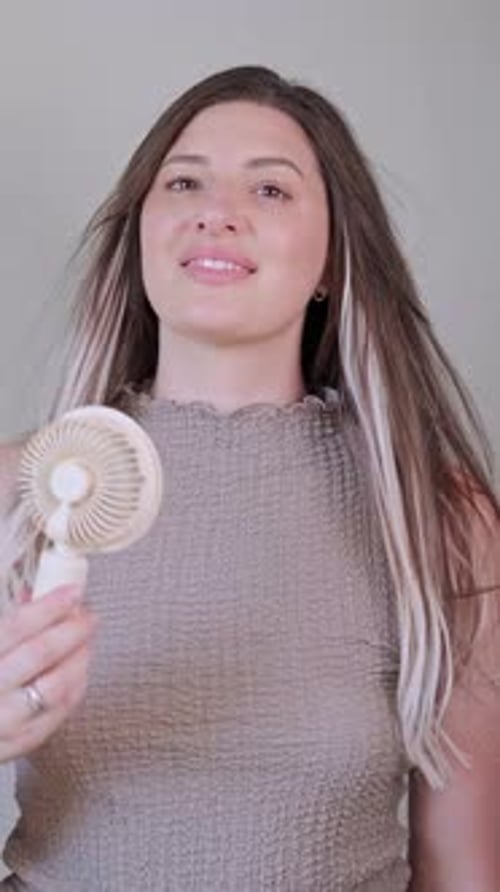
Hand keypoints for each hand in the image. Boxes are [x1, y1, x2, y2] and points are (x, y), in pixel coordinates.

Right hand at [0, 585, 97, 762]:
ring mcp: (4, 721)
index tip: (73, 592)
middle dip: (71, 630)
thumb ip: (7, 625)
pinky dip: (75, 688)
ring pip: (55, 686)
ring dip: (78, 659)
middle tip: (89, 617)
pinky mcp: (18, 743)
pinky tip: (79, 672)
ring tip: (85, 643)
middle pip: (40, 654)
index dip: (49, 606)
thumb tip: (38, 594)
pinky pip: (58, 714)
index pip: (16, 627)